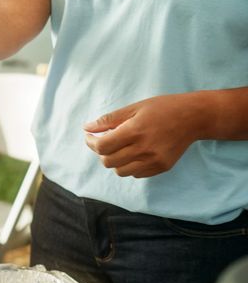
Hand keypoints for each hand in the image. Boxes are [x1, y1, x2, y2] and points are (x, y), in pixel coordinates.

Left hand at [83, 93, 206, 177]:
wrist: (194, 117)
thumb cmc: (163, 108)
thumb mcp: (134, 108)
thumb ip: (109, 120)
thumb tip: (87, 128)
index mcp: (135, 131)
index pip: (103, 147)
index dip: (91, 143)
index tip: (90, 137)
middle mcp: (144, 149)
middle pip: (109, 162)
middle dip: (101, 152)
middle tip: (104, 142)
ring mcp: (154, 160)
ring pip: (121, 171)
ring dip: (115, 161)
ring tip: (119, 148)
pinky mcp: (162, 167)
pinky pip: (136, 174)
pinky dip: (129, 166)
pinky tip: (134, 153)